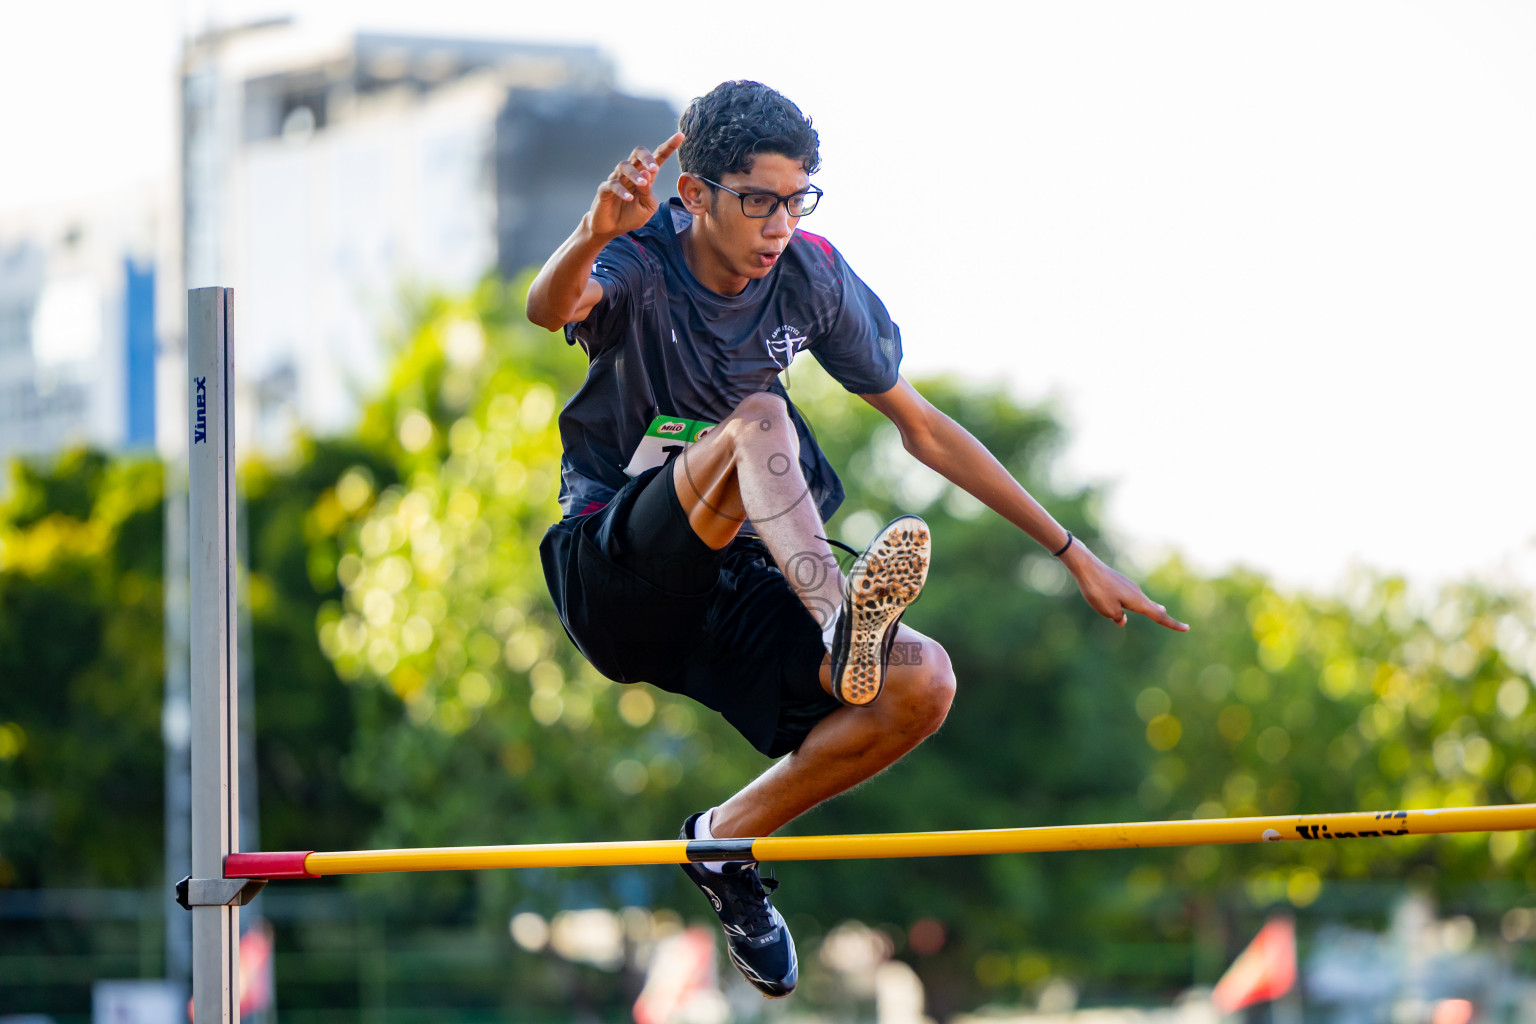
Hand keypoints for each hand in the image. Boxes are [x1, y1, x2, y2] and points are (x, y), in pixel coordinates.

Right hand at [587, 132, 684, 239]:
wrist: (611, 229)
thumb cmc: (631, 216)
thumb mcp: (647, 207)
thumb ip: (649, 192)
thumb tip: (648, 173)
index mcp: (645, 176)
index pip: (657, 157)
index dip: (668, 146)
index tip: (680, 136)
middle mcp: (630, 173)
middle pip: (637, 153)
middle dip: (647, 156)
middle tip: (654, 167)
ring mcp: (616, 179)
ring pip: (624, 166)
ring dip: (635, 174)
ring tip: (643, 183)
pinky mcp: (604, 190)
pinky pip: (612, 184)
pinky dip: (622, 190)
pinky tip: (629, 198)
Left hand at [1060, 540, 1188, 631]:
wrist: (1086, 566)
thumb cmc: (1098, 590)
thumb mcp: (1107, 610)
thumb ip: (1117, 617)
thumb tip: (1122, 619)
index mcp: (1137, 601)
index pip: (1158, 616)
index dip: (1173, 624)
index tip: (1187, 628)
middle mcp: (1136, 593)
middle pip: (1152, 607)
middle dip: (1162, 614)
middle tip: (1175, 619)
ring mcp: (1128, 586)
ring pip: (1141, 600)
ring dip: (1150, 606)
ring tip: (1161, 609)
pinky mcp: (1118, 582)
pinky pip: (1129, 595)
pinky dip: (1135, 601)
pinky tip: (1128, 602)